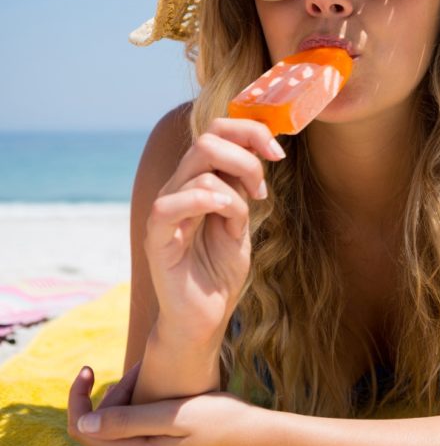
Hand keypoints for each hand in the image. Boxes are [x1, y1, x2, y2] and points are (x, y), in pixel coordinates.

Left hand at [68, 364, 264, 445]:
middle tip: (138, 369)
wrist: (252, 435)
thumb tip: (82, 423)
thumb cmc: (218, 421)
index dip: (76, 399)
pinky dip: (135, 403)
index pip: (82, 429)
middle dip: (109, 393)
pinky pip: (131, 425)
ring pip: (115, 424)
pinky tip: (155, 385)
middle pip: (97, 425)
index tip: (87, 368)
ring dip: (123, 396)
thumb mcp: (173, 416)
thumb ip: (128, 421)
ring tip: (149, 372)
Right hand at [146, 117, 284, 343]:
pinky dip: (204, 201)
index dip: (250, 131)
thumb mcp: (241, 218)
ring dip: (235, 189)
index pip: (217, 130)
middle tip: (261, 190)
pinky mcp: (156, 237)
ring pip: (200, 168)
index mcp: (198, 179)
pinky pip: (170, 204)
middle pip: (208, 139)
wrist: (205, 315)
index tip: (278, 153)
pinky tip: (225, 215)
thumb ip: (243, 186)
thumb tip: (261, 148)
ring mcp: (165, 210)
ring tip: (244, 217)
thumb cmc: (221, 268)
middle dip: (247, 158)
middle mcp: (178, 187)